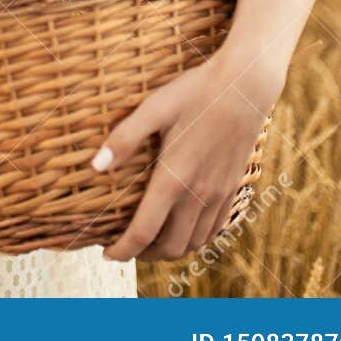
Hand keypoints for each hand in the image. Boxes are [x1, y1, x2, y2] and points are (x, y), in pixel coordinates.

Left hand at [95, 56, 275, 261]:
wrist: (246, 85)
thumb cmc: (194, 92)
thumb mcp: (153, 108)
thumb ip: (123, 139)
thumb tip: (94, 167)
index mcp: (173, 179)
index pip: (144, 233)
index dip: (122, 250)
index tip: (107, 254)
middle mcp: (198, 194)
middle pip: (170, 247)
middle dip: (144, 254)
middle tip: (125, 246)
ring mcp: (219, 193)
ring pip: (195, 243)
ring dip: (170, 249)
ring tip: (150, 240)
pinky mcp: (233, 187)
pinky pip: (215, 229)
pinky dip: (195, 238)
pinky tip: (183, 226)